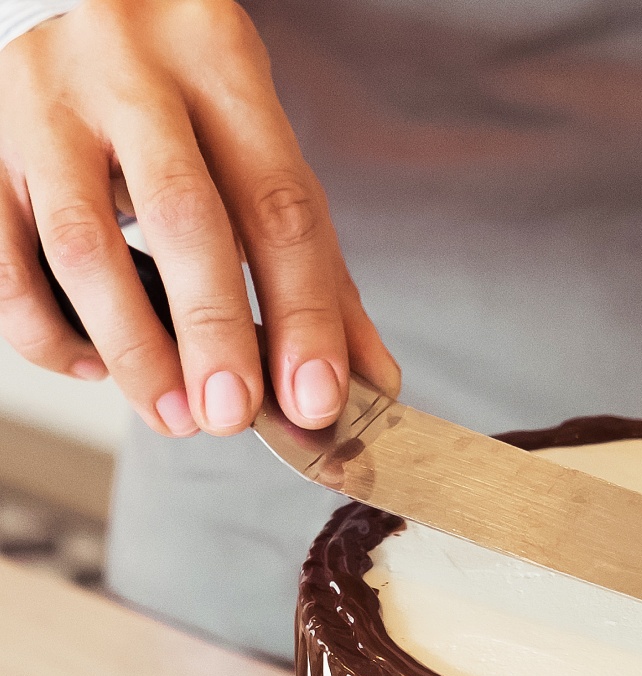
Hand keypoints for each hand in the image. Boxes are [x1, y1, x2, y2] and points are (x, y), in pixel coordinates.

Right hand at [0, 0, 399, 438]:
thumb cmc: (178, 88)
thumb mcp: (257, 142)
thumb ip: (315, 263)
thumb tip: (372, 381)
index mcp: (221, 63)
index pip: (278, 203)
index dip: (304, 313)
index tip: (316, 399)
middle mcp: (130, 72)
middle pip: (183, 216)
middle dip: (214, 333)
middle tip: (232, 415)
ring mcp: (44, 105)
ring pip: (82, 243)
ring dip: (134, 349)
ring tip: (174, 414)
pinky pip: (4, 259)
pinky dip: (48, 330)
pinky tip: (95, 365)